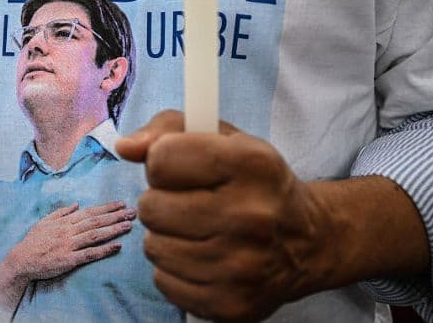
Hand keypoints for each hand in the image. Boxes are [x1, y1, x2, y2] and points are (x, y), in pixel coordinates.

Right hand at [0, 201, 135, 309]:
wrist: (21, 261)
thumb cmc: (33, 241)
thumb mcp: (44, 222)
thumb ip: (61, 212)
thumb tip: (76, 204)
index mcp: (65, 221)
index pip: (90, 212)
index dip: (107, 207)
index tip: (122, 204)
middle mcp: (69, 231)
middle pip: (96, 221)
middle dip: (116, 216)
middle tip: (133, 212)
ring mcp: (69, 245)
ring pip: (95, 235)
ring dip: (113, 229)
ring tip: (129, 225)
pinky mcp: (69, 260)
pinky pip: (90, 254)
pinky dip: (104, 250)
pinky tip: (117, 246)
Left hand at [116, 111, 327, 321]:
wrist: (307, 241)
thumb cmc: (255, 183)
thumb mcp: (224, 139)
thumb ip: (169, 129)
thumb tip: (124, 146)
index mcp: (253, 163)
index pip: (162, 158)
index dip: (163, 161)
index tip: (181, 168)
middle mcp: (253, 216)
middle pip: (151, 207)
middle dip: (162, 202)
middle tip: (190, 203)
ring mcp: (243, 266)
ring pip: (154, 247)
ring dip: (166, 237)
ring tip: (197, 231)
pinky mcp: (232, 304)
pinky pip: (165, 283)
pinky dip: (175, 270)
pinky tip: (202, 258)